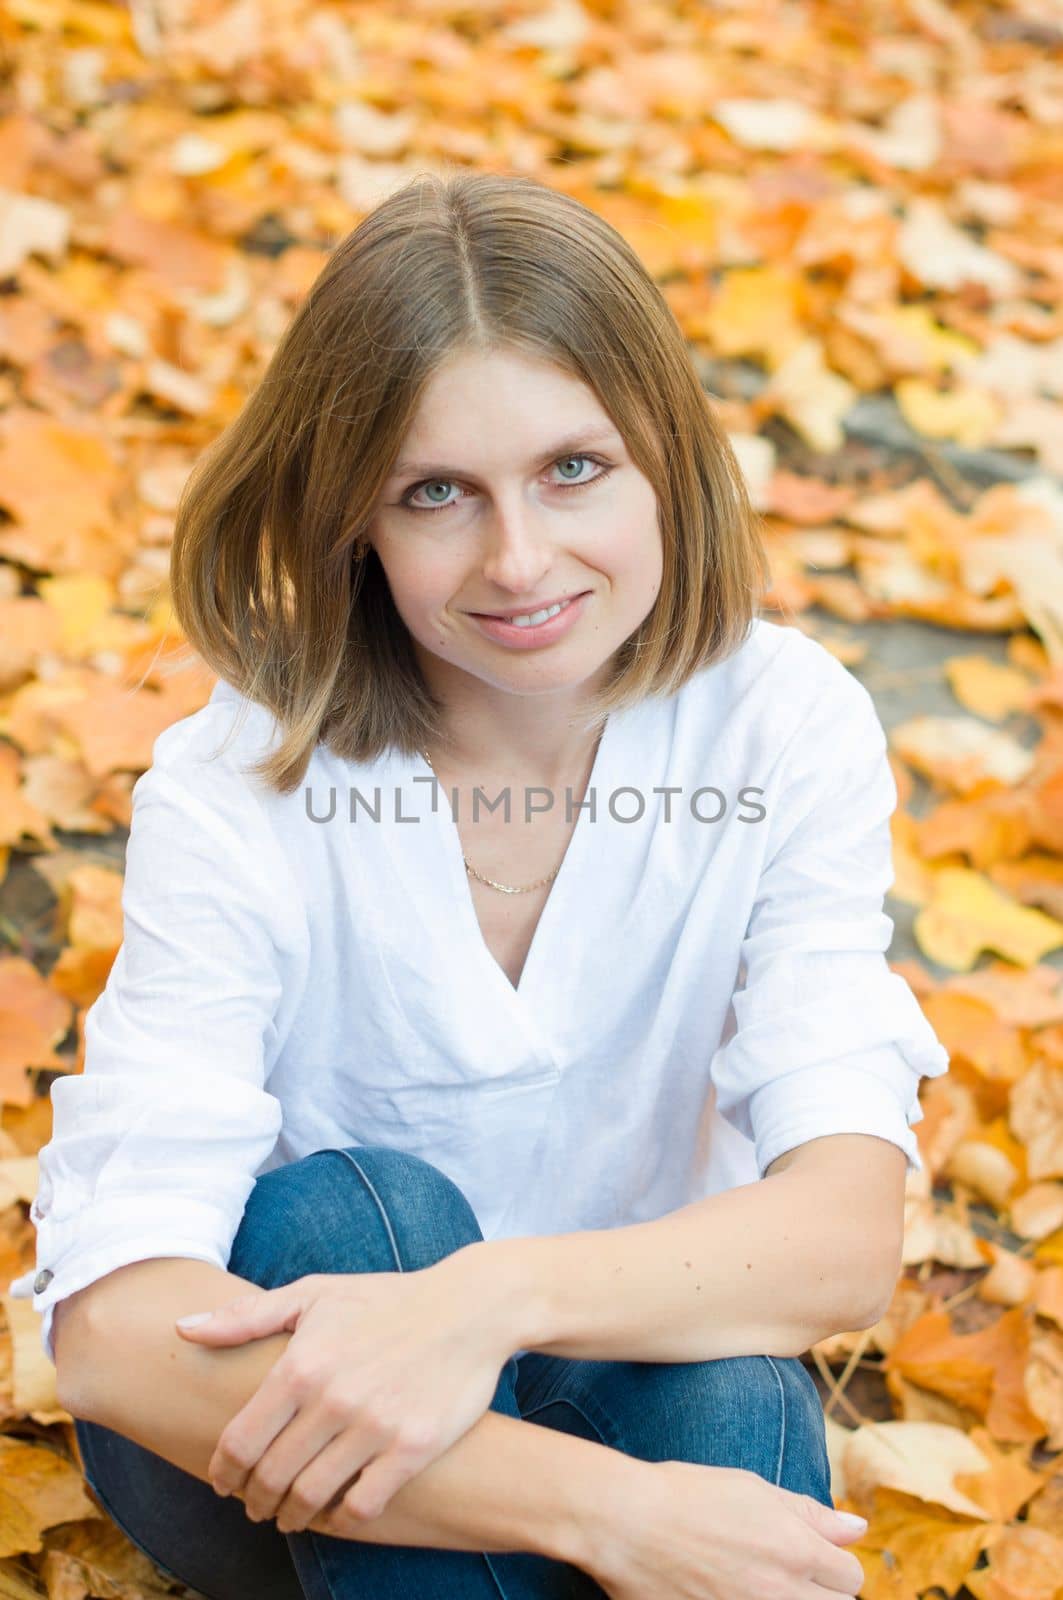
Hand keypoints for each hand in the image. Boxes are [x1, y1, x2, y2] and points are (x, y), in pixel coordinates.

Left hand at [174, 1255, 514, 1532]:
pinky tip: (339, 1510)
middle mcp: (332, 1399)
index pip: (239, 1441)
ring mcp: (374, 1426)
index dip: (223, 1472)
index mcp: (301, 1364)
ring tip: (291, 1515)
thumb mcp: (315, 1295)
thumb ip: (246, 1317)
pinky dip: (343, 1517)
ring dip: (293, 1515)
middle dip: (254, 1500)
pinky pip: (363, 1505)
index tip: (223, 1483)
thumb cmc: (385, 1300)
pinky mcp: (412, 1447)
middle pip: (270, 1476)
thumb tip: (182, 1329)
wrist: (468, 1308)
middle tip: (256, 1506)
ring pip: (311, 1497)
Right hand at [586, 1460, 866, 1599]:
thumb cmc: (688, 1496)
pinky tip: (734, 1594)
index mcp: (796, 1550)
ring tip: (758, 1582)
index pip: (850, 1576)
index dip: (832, 1564)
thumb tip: (858, 1528)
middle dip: (820, 1590)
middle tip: (784, 1572)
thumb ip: (810, 1514)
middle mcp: (783, 1593)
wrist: (627, 1523)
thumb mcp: (754, 1490)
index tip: (808, 1556)